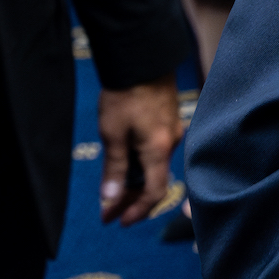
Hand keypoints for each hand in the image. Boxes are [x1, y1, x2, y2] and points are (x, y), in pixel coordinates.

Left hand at [97, 76, 180, 224]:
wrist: (142, 57)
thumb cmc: (125, 94)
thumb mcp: (112, 134)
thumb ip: (113, 168)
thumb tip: (110, 199)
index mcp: (159, 150)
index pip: (154, 192)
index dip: (137, 210)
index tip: (119, 221)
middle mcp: (171, 143)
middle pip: (154, 181)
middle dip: (130, 199)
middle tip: (107, 211)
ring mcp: (172, 130)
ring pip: (154, 166)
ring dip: (133, 181)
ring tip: (110, 189)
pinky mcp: (168, 119)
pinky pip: (156, 151)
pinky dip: (140, 163)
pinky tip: (124, 163)